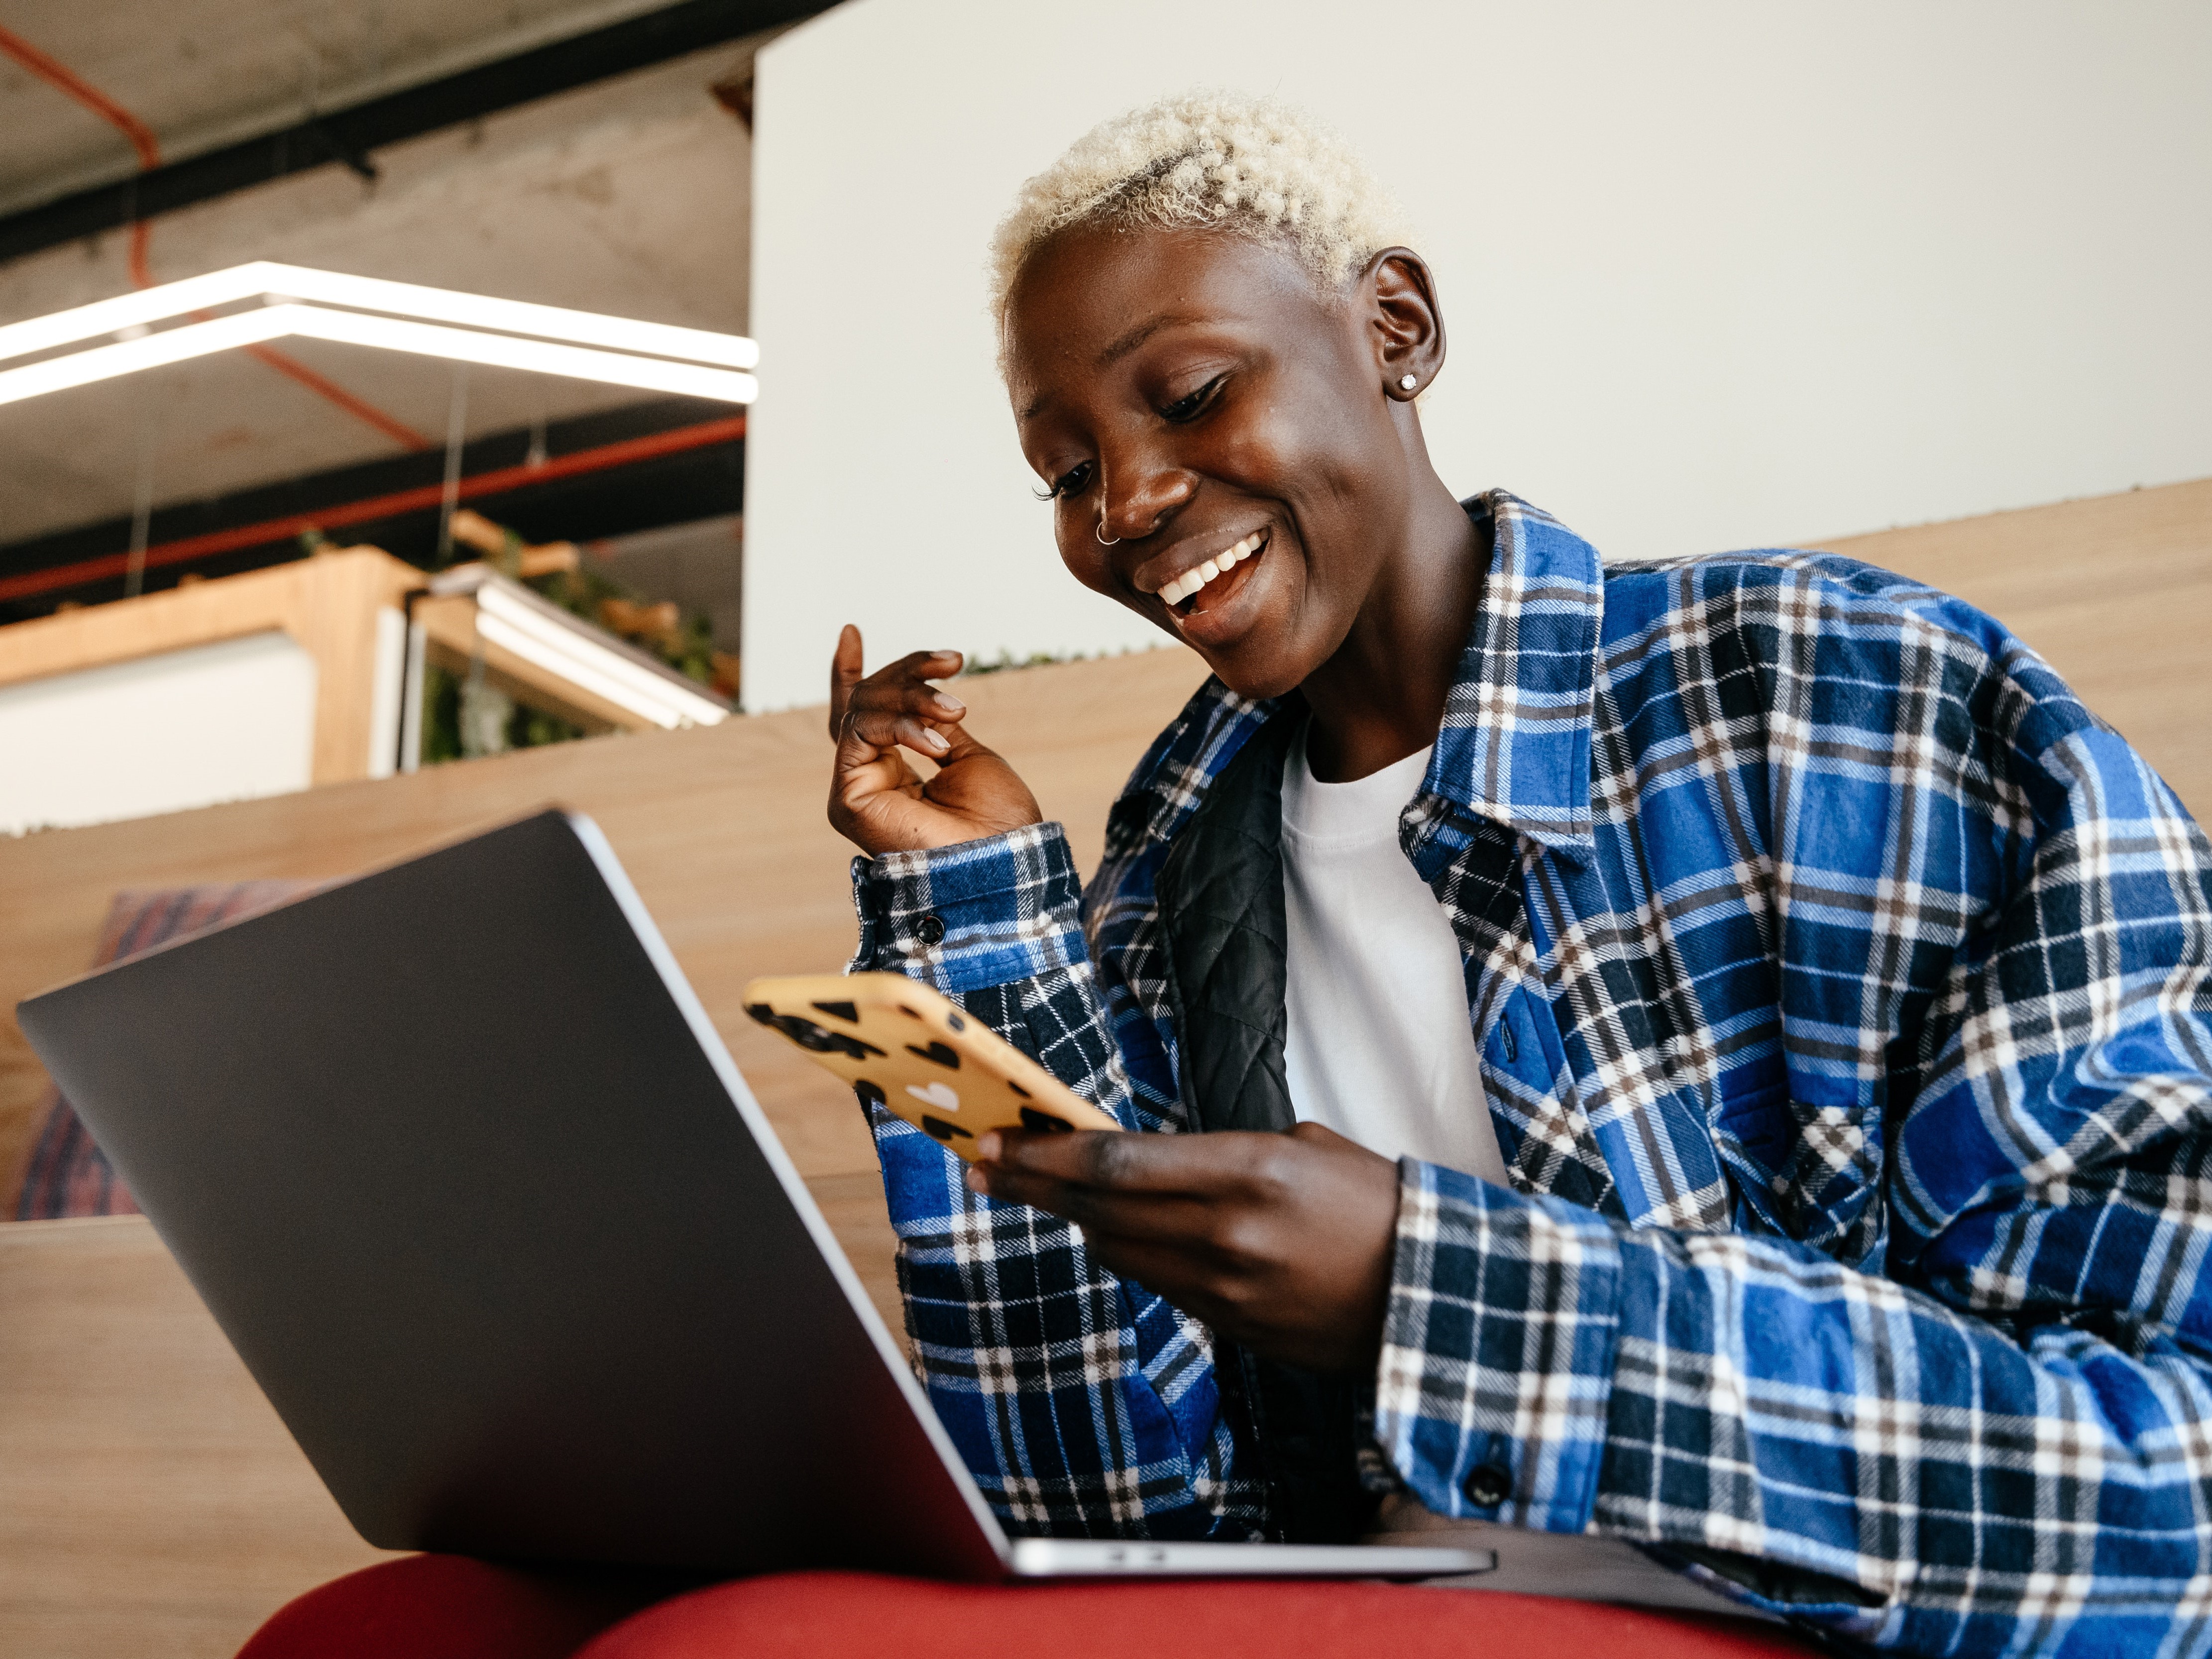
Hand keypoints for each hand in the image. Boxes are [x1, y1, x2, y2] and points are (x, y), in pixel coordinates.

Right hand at [827, 625, 1042, 856]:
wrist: (1003, 861)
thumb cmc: (996, 820)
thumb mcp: (966, 756)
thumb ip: (932, 726)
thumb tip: (922, 700)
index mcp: (893, 776)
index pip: (863, 717)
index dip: (853, 673)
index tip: (850, 631)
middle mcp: (867, 782)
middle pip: (865, 704)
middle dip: (909, 674)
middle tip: (953, 661)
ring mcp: (854, 790)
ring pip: (863, 710)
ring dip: (914, 697)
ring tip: (957, 709)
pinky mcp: (847, 799)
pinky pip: (861, 731)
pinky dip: (903, 725)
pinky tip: (937, 744)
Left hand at [965, 1121, 1401, 1373]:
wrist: (1431, 1295)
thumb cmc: (1377, 1207)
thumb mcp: (1307, 1146)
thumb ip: (1227, 1151)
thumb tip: (1163, 1159)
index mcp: (1248, 1171)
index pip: (1118, 1163)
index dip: (1046, 1154)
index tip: (999, 1142)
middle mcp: (1225, 1232)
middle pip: (1098, 1209)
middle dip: (1032, 1184)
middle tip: (984, 1164)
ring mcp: (1224, 1288)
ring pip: (1117, 1250)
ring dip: (1076, 1219)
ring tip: (1041, 1191)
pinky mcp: (1230, 1327)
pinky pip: (1157, 1284)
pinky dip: (1128, 1253)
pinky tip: (1113, 1232)